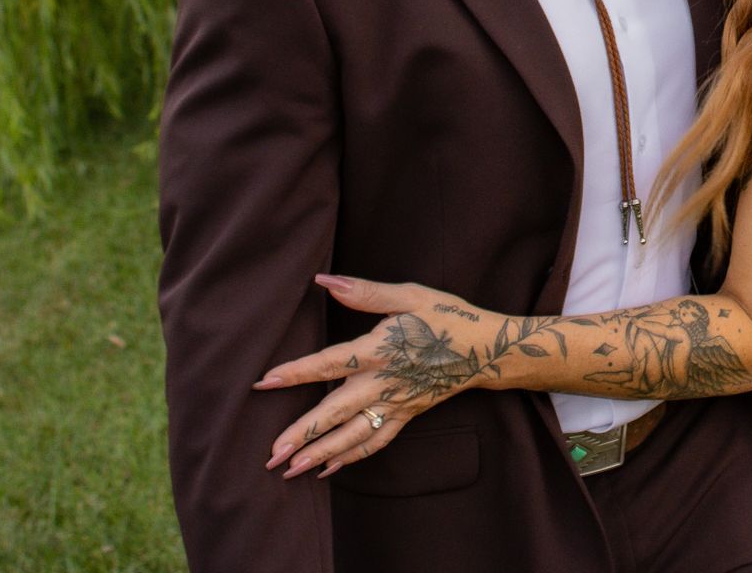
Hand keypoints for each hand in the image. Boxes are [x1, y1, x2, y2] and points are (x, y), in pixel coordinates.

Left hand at [254, 276, 494, 479]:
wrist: (487, 350)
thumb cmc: (447, 317)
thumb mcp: (410, 295)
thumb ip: (365, 292)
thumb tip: (325, 281)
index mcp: (380, 350)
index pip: (330, 363)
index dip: (296, 372)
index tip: (265, 382)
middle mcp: (384, 383)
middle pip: (336, 413)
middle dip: (302, 435)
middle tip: (271, 455)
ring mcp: (396, 404)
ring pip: (353, 435)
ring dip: (320, 454)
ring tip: (290, 470)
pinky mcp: (406, 415)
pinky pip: (376, 441)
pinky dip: (351, 457)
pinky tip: (328, 468)